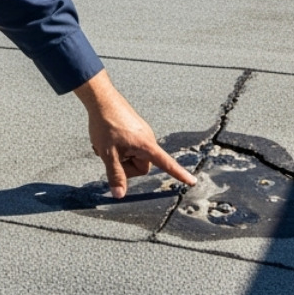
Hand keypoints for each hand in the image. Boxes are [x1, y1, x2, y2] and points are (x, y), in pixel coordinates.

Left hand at [74, 70, 196, 198]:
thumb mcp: (108, 154)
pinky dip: (119, 148)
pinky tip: (107, 140)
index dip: (179, 174)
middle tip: (110, 155)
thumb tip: (120, 195)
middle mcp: (148, 139)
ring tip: (107, 145)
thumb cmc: (106, 124)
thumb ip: (115, 175)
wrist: (101, 99)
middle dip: (126, 165)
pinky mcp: (135, 131)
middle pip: (141, 166)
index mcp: (146, 145)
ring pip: (133, 156)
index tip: (192, 182)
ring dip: (120, 156)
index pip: (166, 164)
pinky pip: (130, 147)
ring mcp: (142, 134)